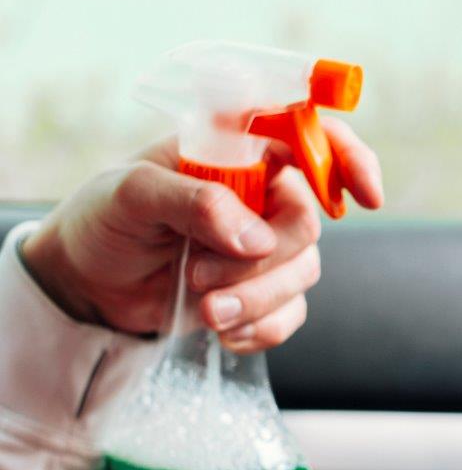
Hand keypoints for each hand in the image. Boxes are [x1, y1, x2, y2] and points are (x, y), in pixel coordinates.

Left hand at [20, 117, 383, 352]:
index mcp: (238, 150)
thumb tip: (254, 236)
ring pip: (303, 274)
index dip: (349, 159)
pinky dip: (261, 329)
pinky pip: (290, 314)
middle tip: (200, 276)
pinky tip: (222, 331)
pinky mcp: (262, 292)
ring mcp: (266, 246)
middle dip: (263, 262)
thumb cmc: (104, 220)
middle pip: (307, 225)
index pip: (312, 138)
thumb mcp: (131, 194)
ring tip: (203, 310)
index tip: (365, 198)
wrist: (88, 284)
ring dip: (255, 299)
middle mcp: (261, 194)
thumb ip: (193, 201)